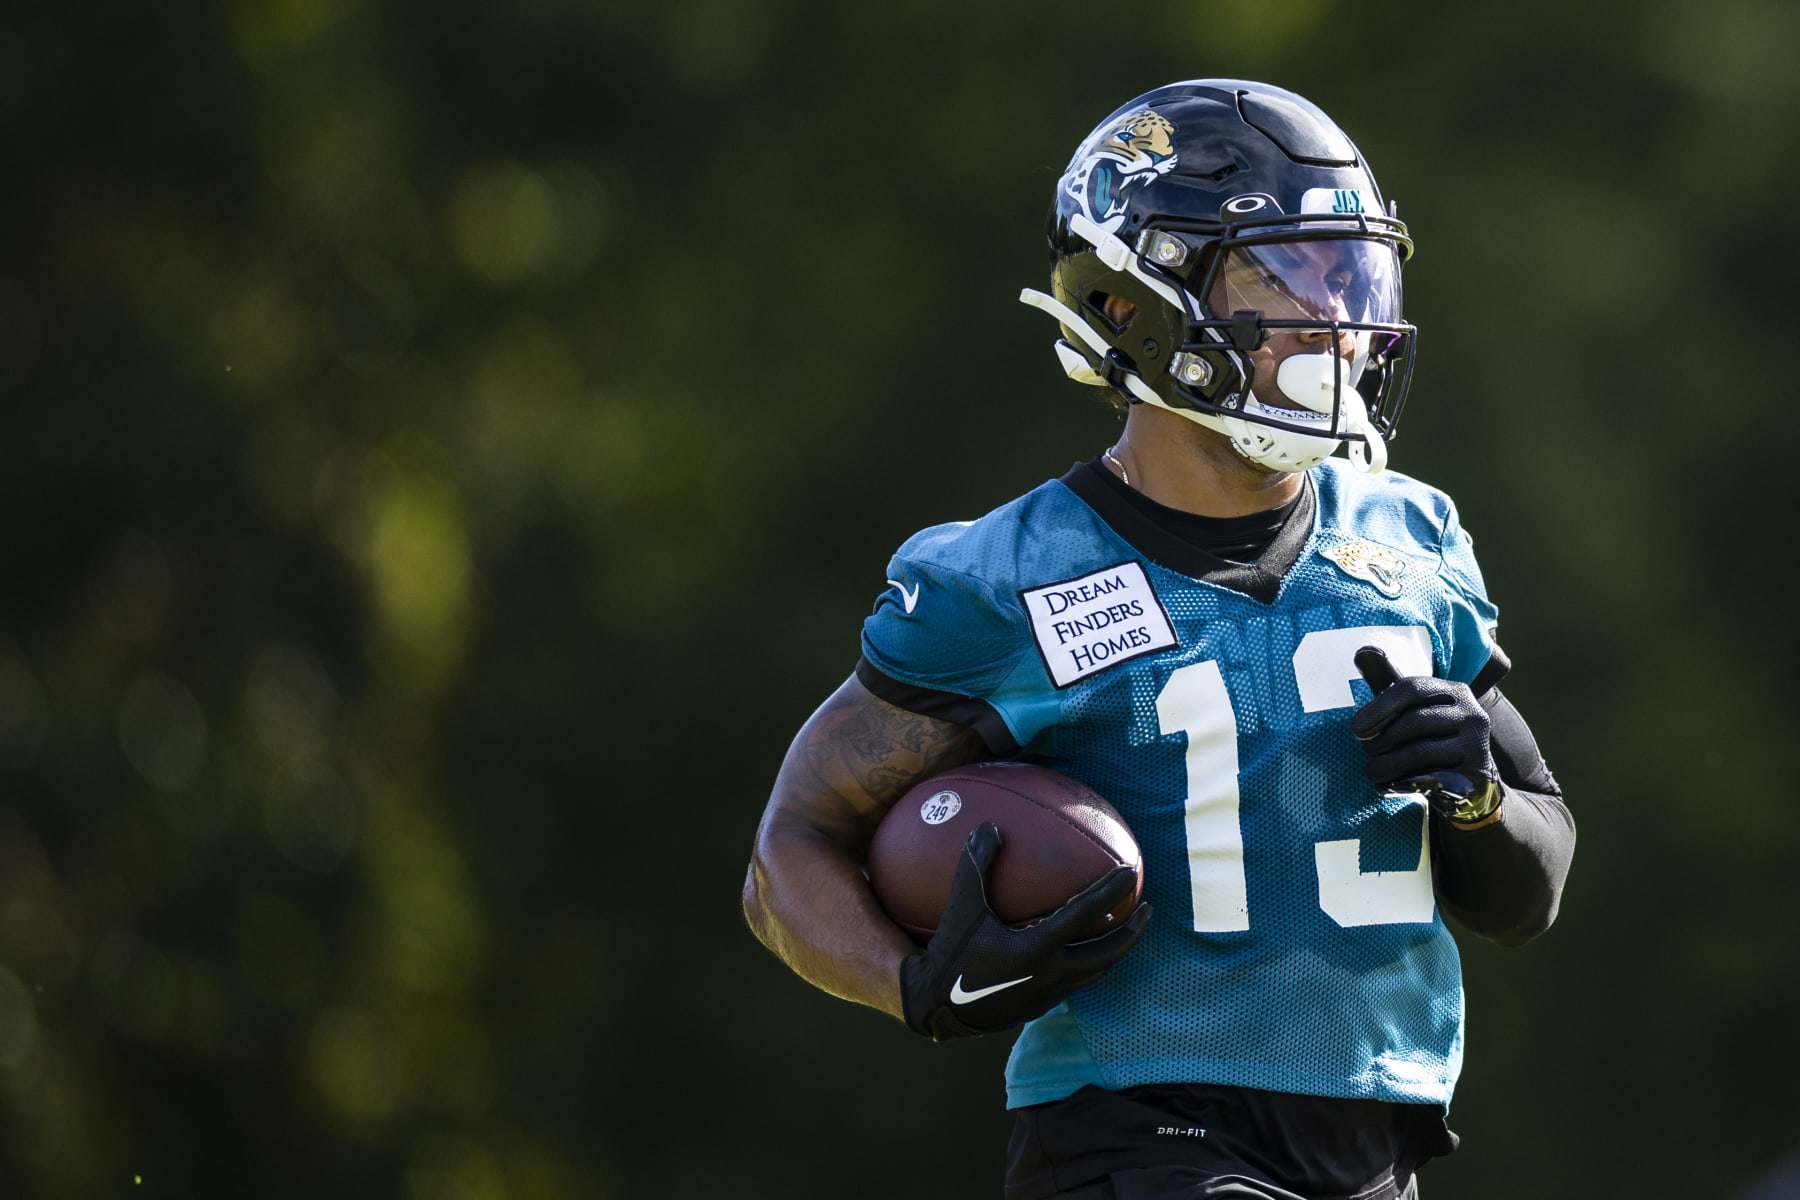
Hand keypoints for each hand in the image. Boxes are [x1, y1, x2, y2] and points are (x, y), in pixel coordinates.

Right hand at [899, 823, 1150, 1040]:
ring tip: (1126, 930)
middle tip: (1147, 909)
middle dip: (1133, 930)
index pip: (1086, 913)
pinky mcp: (1043, 1006)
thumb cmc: (950, 954)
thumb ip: (975, 867)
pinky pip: (1078, 982)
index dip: (1111, 890)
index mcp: (1038, 948)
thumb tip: (990, 827)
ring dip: (1117, 949)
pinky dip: (1091, 963)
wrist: (938, 1008)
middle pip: (1109, 952)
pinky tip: (1084, 951)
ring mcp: (1051, 994)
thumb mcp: (960, 908)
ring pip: (1098, 971)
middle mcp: (1053, 973)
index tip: (1131, 871)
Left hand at [1351, 646, 1502, 824]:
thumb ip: (1387, 683)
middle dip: (1381, 740)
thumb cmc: (1430, 739)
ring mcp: (1478, 745)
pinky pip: (1430, 778)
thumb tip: (1363, 651)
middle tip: (1367, 753)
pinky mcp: (1476, 775)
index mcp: (1455, 691)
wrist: (1469, 784)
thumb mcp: (1410, 710)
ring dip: (1386, 764)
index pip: (1412, 688)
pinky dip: (1403, 782)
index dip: (1379, 707)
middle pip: (1413, 721)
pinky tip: (1390, 786)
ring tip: (1372, 772)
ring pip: (1418, 751)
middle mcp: (1473, 713)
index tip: (1356, 729)